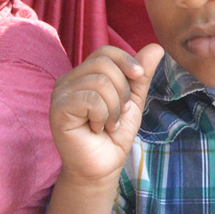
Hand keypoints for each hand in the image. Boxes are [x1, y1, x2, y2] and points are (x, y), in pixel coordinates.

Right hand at [50, 44, 163, 184]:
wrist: (103, 166)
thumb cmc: (114, 135)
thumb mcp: (132, 101)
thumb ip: (141, 76)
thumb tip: (156, 47)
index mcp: (83, 75)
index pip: (106, 51)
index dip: (126, 61)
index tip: (138, 77)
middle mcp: (68, 81)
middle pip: (104, 63)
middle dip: (122, 90)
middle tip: (118, 113)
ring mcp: (60, 94)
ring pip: (100, 82)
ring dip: (114, 108)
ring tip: (107, 124)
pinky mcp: (58, 109)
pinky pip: (91, 99)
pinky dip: (103, 115)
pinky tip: (96, 129)